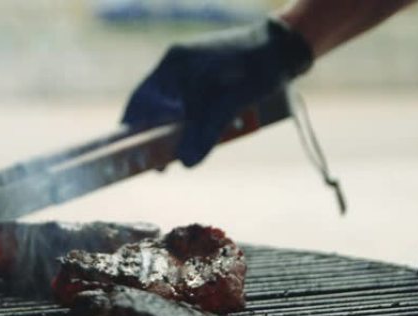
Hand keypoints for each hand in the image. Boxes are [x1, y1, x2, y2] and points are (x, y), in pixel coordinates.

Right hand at [121, 18, 312, 166]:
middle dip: (157, 137)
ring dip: (179, 132)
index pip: (141, 102)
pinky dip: (194, 123)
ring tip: (183, 155)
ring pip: (174, 111)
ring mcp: (191, 72)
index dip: (133, 130)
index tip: (131, 154)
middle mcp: (176, 67)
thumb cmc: (257, 70)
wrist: (286, 48)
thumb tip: (185, 163)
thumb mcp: (230, 104)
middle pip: (155, 109)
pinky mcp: (205, 79)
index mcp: (174, 66)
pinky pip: (190, 106)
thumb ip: (205, 133)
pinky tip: (205, 136)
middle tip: (161, 164)